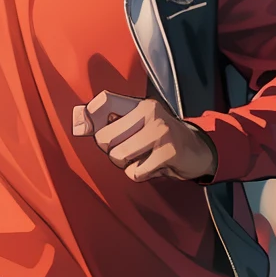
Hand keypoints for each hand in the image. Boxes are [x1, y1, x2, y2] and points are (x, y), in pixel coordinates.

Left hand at [92, 92, 217, 182]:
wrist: (197, 150)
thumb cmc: (160, 139)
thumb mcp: (138, 125)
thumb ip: (109, 122)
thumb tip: (78, 123)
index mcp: (140, 104)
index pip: (104, 102)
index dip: (89, 117)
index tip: (87, 128)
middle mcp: (150, 113)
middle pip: (104, 137)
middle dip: (110, 151)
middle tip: (126, 152)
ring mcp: (160, 132)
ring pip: (118, 157)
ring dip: (126, 165)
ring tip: (141, 159)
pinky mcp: (168, 153)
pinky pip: (135, 172)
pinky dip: (140, 174)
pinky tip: (152, 167)